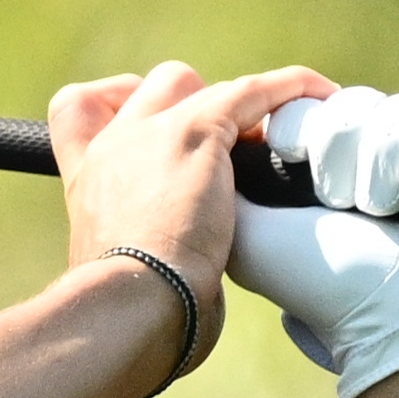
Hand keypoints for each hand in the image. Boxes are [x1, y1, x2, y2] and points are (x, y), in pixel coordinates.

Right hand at [50, 63, 335, 361]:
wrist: (130, 303)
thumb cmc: (127, 309)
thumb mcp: (118, 272)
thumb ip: (141, 251)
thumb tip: (182, 274)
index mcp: (87, 178)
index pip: (78, 109)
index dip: (114, 103)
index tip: (150, 127)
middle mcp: (114, 145)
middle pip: (155, 88)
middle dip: (196, 103)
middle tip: (230, 148)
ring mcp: (153, 133)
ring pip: (206, 88)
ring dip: (246, 107)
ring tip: (282, 139)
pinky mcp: (198, 132)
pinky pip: (254, 91)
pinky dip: (291, 89)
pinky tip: (320, 97)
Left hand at [229, 90, 398, 397]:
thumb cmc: (325, 286)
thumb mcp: (250, 239)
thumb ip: (227, 185)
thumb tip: (224, 140)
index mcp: (311, 176)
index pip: (304, 109)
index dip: (299, 126)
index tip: (295, 155)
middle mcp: (363, 166)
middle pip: (351, 104)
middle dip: (340, 148)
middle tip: (338, 199)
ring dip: (382, 159)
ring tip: (381, 208)